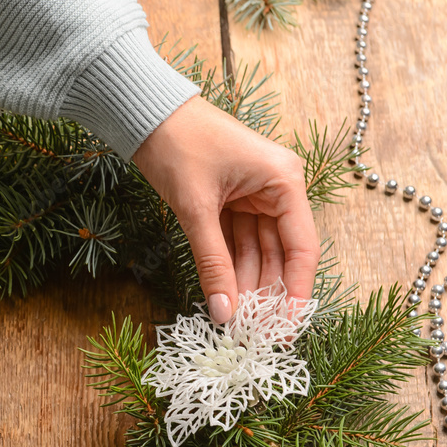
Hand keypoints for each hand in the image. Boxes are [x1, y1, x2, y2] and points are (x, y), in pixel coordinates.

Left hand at [132, 95, 319, 322]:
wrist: (144, 112)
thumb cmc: (176, 145)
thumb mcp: (196, 209)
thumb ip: (212, 261)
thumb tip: (223, 311)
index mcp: (284, 181)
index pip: (301, 248)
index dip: (294, 291)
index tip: (284, 329)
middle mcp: (277, 188)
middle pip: (280, 253)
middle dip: (265, 293)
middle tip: (254, 334)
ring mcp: (253, 194)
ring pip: (256, 251)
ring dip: (245, 284)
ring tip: (235, 322)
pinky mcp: (230, 199)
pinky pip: (236, 240)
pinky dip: (229, 266)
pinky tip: (224, 296)